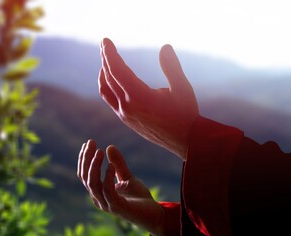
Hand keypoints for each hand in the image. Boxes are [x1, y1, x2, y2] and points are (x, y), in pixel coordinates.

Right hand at [77, 139, 164, 235]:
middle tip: (91, 142)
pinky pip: (107, 191)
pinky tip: (111, 165)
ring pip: (93, 184)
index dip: (84, 159)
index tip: (89, 143)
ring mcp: (106, 204)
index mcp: (99, 192)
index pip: (84, 175)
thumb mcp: (127, 177)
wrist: (153, 215)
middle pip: (86, 178)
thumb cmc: (138, 198)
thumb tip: (109, 146)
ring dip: (94, 166)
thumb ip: (118, 164)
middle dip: (86, 159)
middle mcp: (99, 199)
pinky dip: (107, 177)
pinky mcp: (117, 207)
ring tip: (99, 151)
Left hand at [99, 38, 198, 158]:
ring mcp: (125, 115)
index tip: (105, 40)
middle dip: (105, 59)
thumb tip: (165, 46)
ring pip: (106, 90)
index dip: (110, 54)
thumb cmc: (186, 114)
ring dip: (103, 73)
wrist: (185, 141)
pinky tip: (112, 81)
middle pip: (109, 78)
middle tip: (104, 44)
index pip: (117, 70)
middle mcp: (128, 106)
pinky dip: (107, 86)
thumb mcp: (182, 88)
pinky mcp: (126, 120)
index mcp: (140, 97)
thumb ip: (172, 67)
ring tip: (105, 61)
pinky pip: (110, 100)